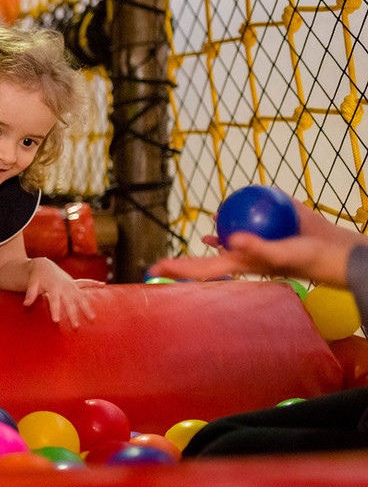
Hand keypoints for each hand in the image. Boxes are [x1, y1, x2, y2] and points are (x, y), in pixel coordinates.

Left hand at [23, 258, 101, 327]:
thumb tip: (26, 304)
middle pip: (70, 302)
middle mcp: (64, 286)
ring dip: (87, 306)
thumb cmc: (36, 276)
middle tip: (76, 327)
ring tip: (93, 318)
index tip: (56, 321)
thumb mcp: (31, 283)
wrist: (43, 265)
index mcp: (53, 287)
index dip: (55, 311)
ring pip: (81, 296)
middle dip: (73, 314)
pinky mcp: (74, 283)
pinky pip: (86, 283)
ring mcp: (71, 285)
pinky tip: (103, 285)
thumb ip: (30, 294)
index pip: (54, 301)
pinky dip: (94, 283)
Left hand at [148, 199, 362, 286]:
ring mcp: (251, 244)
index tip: (153, 269)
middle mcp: (240, 256)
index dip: (177, 269)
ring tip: (198, 240)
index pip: (201, 269)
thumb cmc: (307, 258)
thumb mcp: (281, 254)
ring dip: (210, 242)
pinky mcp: (264, 231)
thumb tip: (229, 241)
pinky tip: (223, 217)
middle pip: (204, 260)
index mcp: (239, 264)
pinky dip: (231, 222)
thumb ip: (257, 249)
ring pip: (223, 242)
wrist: (334, 250)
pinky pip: (243, 224)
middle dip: (182, 264)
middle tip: (157, 264)